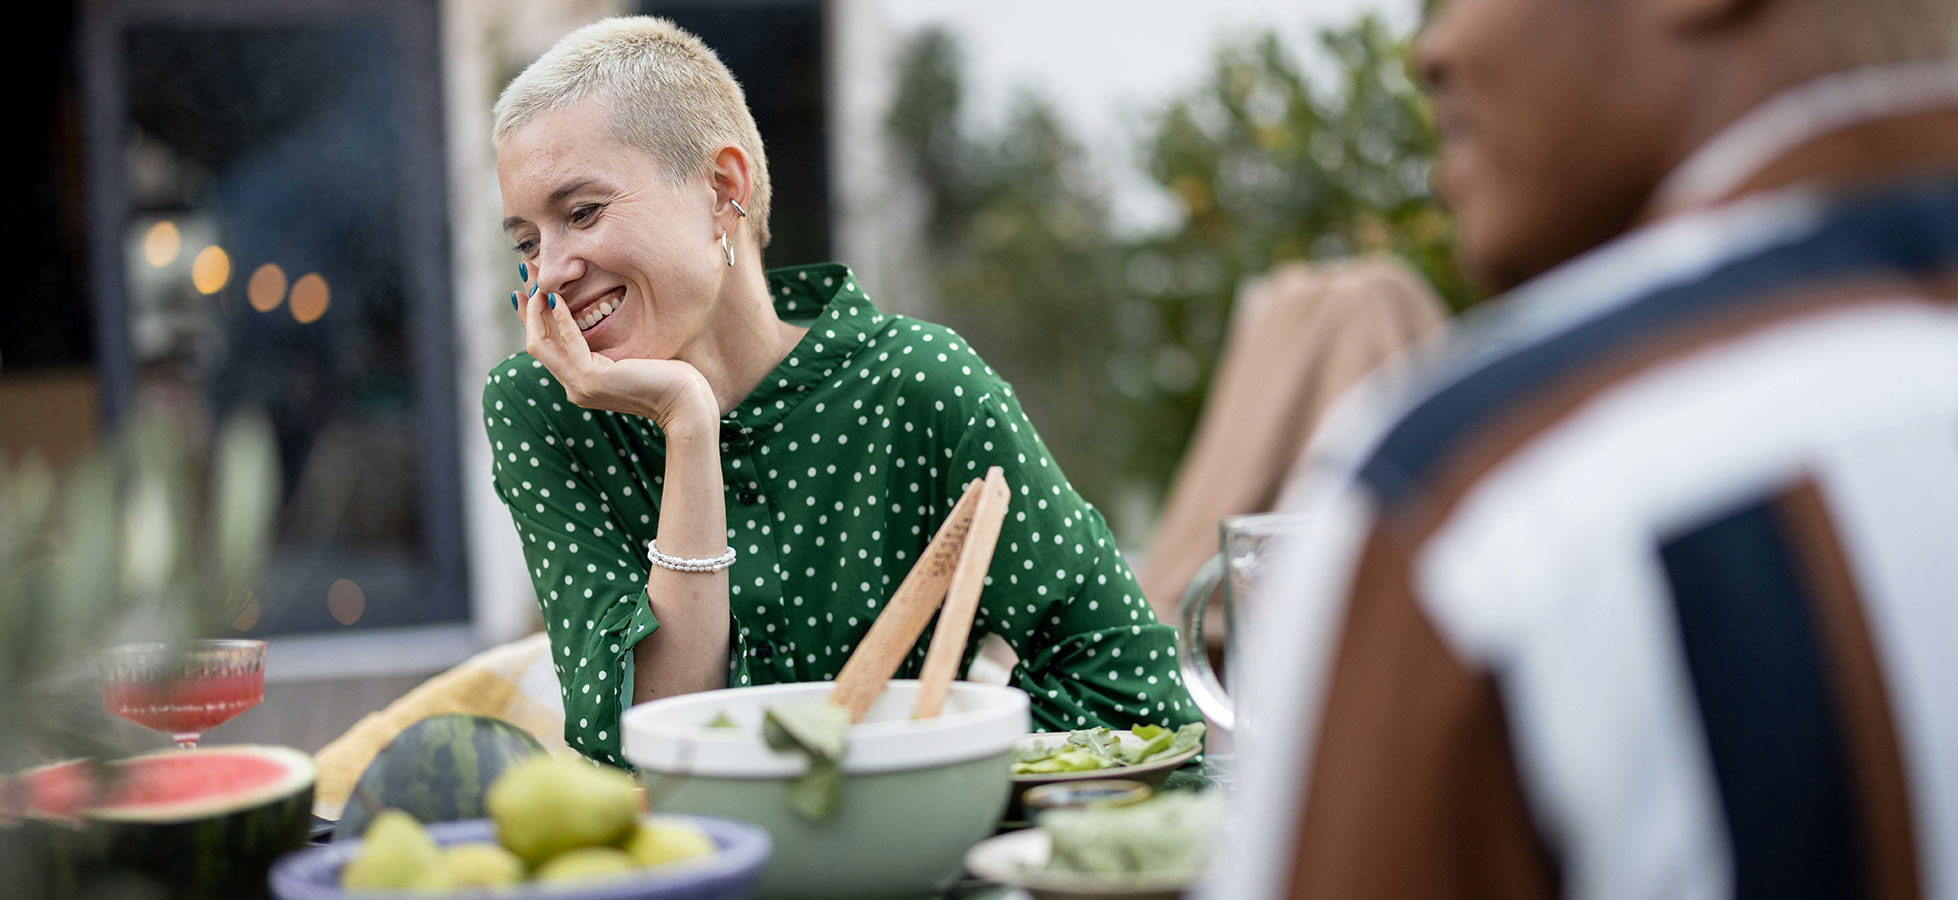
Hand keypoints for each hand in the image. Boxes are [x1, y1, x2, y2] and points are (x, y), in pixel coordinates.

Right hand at [513, 281, 717, 434]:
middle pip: (536, 341)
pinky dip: (561, 318)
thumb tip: (597, 316)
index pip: (547, 346)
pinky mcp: (592, 379)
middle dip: (528, 304)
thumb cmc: (668, 377)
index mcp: (581, 382)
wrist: (686, 404)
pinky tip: (556, 297)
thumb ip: (608, 348)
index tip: (527, 287)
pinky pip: (569, 342)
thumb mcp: (629, 358)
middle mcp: (574, 386)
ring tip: (535, 278)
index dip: (532, 316)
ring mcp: (580, 385)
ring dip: (536, 308)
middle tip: (525, 270)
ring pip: (541, 343)